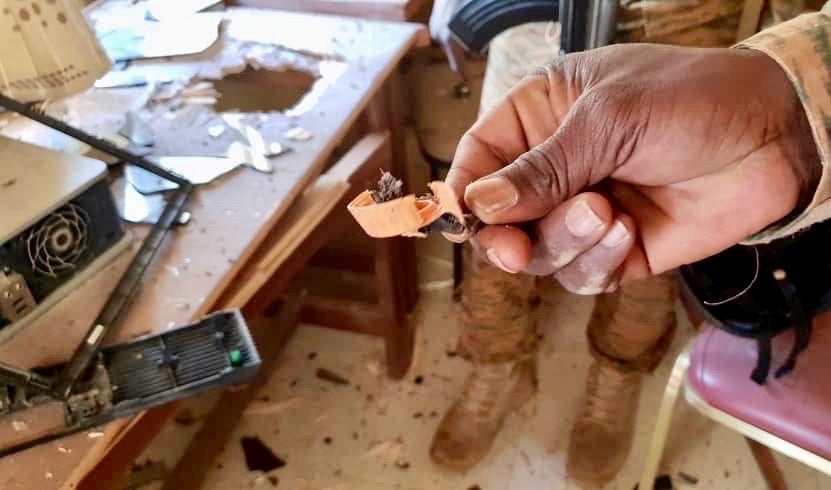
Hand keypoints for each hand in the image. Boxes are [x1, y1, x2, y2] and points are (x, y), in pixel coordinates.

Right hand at [447, 43, 818, 293]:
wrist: (774, 137)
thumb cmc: (691, 99)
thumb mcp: (607, 119)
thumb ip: (541, 168)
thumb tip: (477, 205)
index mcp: (539, 119)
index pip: (479, 160)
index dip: (463, 192)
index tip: (461, 220)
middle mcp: (554, 170)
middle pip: (498, 220)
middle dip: (503, 237)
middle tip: (512, 250)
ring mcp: (583, 213)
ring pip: (537, 253)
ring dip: (564, 240)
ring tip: (605, 211)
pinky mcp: (616, 251)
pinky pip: (581, 273)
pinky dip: (597, 258)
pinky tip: (629, 229)